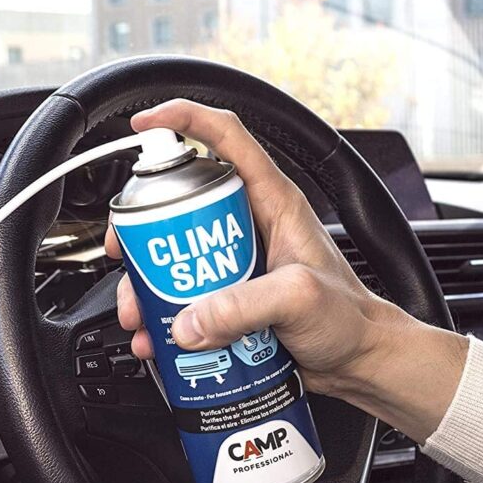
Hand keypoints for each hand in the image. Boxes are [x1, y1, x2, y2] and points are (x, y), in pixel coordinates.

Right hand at [106, 99, 467, 440]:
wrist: (358, 363)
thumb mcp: (299, 300)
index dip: (184, 119)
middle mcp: (249, 224)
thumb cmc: (349, 319)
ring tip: (140, 313)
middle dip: (143, 228)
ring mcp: (235, 261)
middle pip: (182, 202)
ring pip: (174, 256)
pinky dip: (164, 316)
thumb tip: (187, 320)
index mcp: (272, 201)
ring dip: (148, 283)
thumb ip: (244, 306)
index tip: (145, 123)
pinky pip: (183, 296)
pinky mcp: (228, 297)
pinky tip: (160, 339)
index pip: (226, 138)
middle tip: (125, 251)